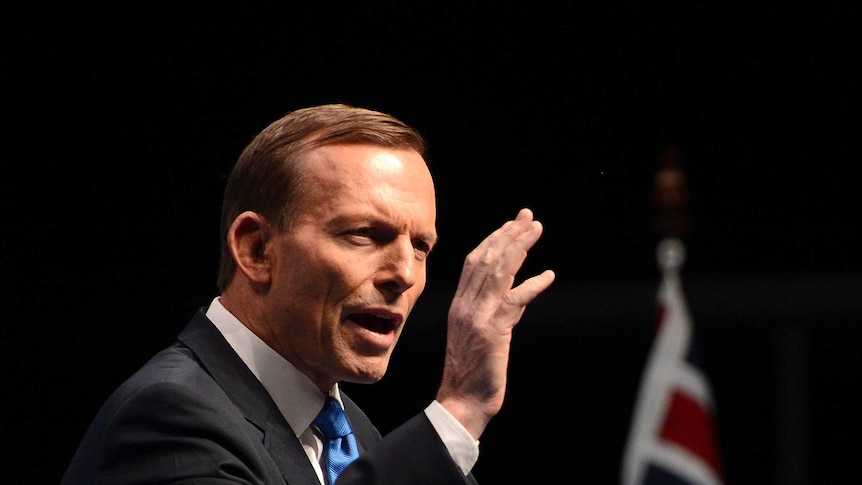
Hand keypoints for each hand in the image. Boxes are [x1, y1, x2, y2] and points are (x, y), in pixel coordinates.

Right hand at [436, 208, 554, 438]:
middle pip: (487, 259)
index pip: (474, 262)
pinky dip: (533, 285)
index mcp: (459, 304)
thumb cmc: (470, 372)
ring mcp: (478, 316)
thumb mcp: (476, 335)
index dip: (494, 239)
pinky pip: (515, 300)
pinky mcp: (493, 330)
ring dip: (519, 247)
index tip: (511, 224)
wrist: (462, 400)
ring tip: (536, 229)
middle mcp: (465, 305)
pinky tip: (548, 275)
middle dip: (508, 234)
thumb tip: (516, 295)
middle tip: (527, 216)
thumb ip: (492, 311)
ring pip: (498, 271)